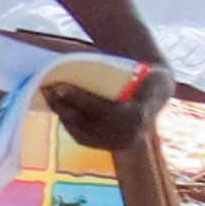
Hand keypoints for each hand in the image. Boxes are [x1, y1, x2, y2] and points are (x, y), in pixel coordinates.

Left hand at [46, 55, 176, 151]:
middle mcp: (129, 136)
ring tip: (49, 96)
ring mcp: (118, 145)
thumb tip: (102, 56)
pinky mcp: (108, 148)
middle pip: (88, 122)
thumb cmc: (148, 77)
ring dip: (62, 114)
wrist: (156, 98)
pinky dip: (68, 124)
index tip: (59, 86)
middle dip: (65, 106)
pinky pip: (83, 138)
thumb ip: (135, 68)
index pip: (103, 109)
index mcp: (138, 115)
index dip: (79, 99)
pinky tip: (59, 109)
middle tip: (48, 88)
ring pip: (82, 132)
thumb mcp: (148, 70)